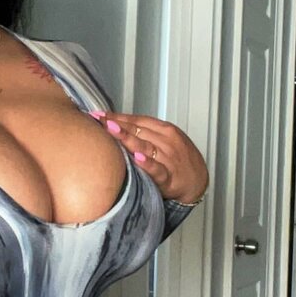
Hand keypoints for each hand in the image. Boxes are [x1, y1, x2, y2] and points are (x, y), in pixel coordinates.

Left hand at [89, 110, 207, 203]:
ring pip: (145, 146)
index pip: (137, 120)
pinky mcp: (169, 177)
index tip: (98, 114)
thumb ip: (144, 133)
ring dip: (128, 138)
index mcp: (165, 130)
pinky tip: (137, 158)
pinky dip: (148, 164)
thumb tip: (116, 124)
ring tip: (111, 129)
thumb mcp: (165, 140)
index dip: (118, 117)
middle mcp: (167, 141)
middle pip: (138, 131)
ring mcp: (168, 158)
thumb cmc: (178, 159)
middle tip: (98, 120)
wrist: (197, 181)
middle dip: (117, 125)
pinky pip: (157, 169)